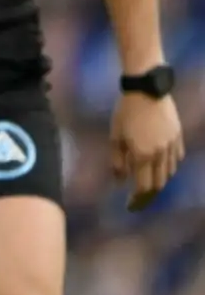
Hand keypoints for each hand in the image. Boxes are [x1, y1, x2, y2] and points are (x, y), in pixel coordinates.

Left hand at [113, 91, 184, 210]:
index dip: (136, 200)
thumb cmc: (125, 112)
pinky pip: (176, 159)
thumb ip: (117, 161)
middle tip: (137, 197)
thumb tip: (119, 181)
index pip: (143, 187)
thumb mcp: (115, 136)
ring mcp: (172, 146)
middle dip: (147, 194)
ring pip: (169, 173)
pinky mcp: (178, 137)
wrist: (147, 89)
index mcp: (143, 155)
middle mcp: (161, 154)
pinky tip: (160, 166)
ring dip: (158, 180)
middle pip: (158, 184)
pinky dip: (168, 166)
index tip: (129, 205)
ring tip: (146, 181)